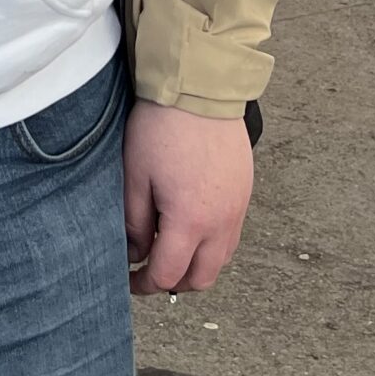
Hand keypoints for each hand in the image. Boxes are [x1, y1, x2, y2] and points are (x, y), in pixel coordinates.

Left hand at [124, 100, 252, 294]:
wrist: (200, 91)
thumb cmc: (163, 128)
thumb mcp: (135, 177)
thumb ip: (135, 223)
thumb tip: (136, 253)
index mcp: (191, 221)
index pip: (168, 275)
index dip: (145, 284)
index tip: (130, 280)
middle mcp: (221, 222)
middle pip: (201, 279)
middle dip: (174, 283)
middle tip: (150, 271)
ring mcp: (238, 208)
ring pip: (221, 260)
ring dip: (196, 265)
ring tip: (170, 250)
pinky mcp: (244, 193)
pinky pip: (232, 236)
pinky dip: (212, 245)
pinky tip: (191, 228)